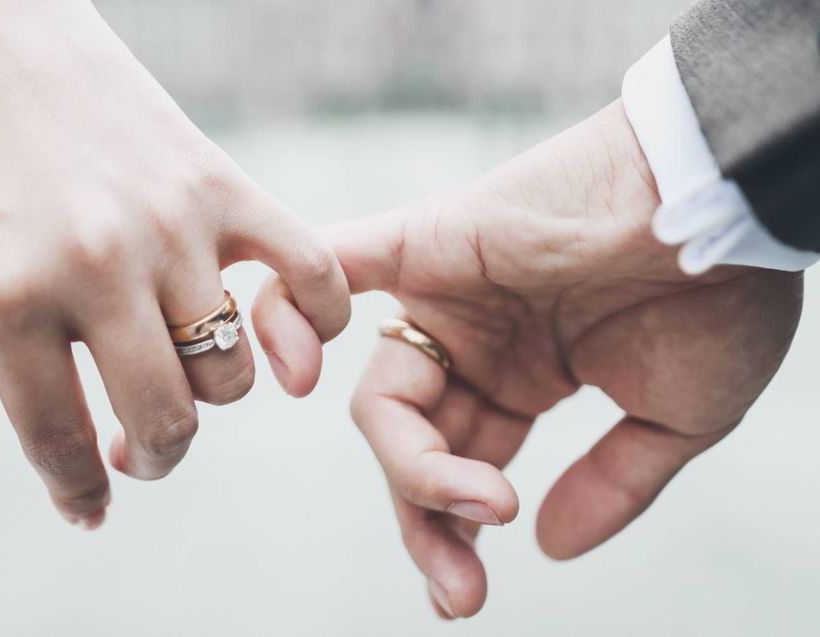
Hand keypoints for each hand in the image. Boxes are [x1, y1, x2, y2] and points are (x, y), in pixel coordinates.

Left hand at [0, 0, 348, 525]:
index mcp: (6, 294)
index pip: (62, 441)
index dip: (77, 490)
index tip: (86, 504)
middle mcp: (97, 263)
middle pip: (165, 422)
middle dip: (150, 459)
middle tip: (131, 448)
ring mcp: (171, 222)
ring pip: (230, 373)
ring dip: (204, 396)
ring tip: (170, 370)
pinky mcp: (220, 184)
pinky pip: (309, 274)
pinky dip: (317, 324)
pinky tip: (284, 343)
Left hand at [258, 102, 802, 616]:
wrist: (729, 203)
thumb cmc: (722, 299)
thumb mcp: (676, 418)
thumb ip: (611, 483)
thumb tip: (550, 549)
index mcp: (521, 377)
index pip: (458, 465)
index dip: (450, 531)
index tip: (460, 596)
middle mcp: (471, 342)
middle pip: (411, 444)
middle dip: (428, 520)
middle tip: (460, 592)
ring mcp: (442, 295)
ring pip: (382, 396)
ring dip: (413, 466)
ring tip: (476, 504)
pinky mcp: (423, 240)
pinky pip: (331, 266)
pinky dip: (293, 310)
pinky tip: (298, 376)